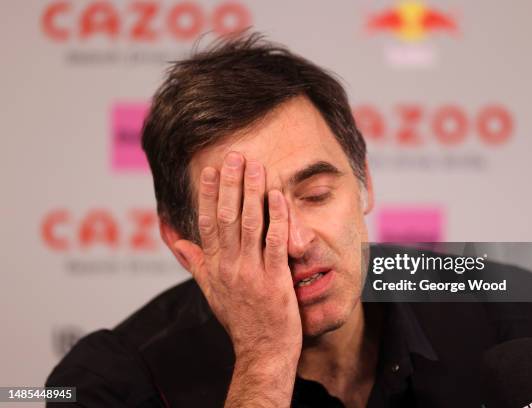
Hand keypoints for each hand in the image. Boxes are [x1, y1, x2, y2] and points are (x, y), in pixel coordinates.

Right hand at [174, 152, 301, 361]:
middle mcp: (229, 266)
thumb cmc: (239, 321)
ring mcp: (251, 272)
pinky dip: (277, 218)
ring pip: (250, 224)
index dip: (207, 194)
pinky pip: (276, 242)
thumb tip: (179, 243)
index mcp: (214, 266)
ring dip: (252, 192)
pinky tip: (278, 197)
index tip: (210, 170)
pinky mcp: (275, 280)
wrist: (261, 352)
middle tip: (234, 156)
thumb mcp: (211, 292)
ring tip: (255, 166)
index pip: (207, 223)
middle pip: (226, 216)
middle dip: (230, 184)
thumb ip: (196, 264)